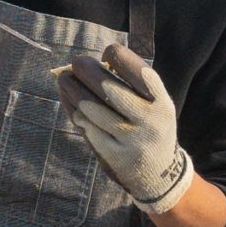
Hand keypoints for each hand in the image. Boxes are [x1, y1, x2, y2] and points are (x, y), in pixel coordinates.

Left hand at [56, 42, 192, 212]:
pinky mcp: (113, 156)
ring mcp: (130, 141)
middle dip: (89, 71)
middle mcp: (149, 122)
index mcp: (161, 104)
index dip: (122, 58)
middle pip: (111, 90)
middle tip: (76, 62)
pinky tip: (69, 100)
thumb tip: (94, 62)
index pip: (142, 74)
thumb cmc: (149, 127)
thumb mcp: (154, 106)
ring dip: (74, 90)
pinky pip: (87, 128)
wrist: (158, 176)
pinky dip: (74, 110)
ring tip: (64, 79)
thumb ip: (131, 85)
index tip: (108, 51)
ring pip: (93, 110)